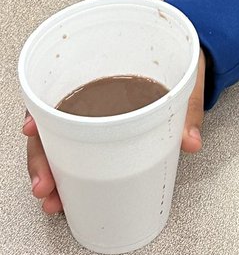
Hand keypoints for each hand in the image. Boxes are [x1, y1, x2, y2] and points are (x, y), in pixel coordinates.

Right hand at [24, 50, 205, 214]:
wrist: (190, 57)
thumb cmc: (179, 58)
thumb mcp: (188, 76)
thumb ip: (190, 107)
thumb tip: (190, 141)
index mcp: (108, 67)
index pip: (62, 84)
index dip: (41, 108)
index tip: (31, 128)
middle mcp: (93, 91)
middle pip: (52, 122)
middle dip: (42, 155)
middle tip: (46, 183)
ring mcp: (95, 113)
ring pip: (58, 142)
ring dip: (52, 172)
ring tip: (54, 197)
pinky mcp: (104, 131)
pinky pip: (76, 151)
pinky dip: (67, 174)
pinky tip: (63, 192)